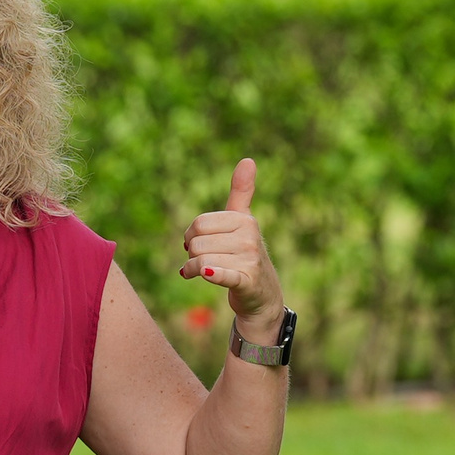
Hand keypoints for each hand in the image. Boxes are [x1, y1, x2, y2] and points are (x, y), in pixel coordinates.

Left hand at [178, 158, 282, 331]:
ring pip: (200, 261)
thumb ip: (242, 192)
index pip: (199, 224)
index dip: (191, 235)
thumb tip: (248, 159)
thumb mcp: (243, 221)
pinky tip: (206, 273)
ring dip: (193, 270)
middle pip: (197, 243)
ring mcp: (249, 259)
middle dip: (192, 255)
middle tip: (201, 261)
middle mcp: (249, 237)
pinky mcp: (246, 281)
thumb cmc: (245, 254)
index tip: (198, 242)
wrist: (263, 295)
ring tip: (201, 273)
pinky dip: (210, 273)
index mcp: (244, 220)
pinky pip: (219, 274)